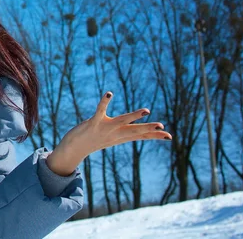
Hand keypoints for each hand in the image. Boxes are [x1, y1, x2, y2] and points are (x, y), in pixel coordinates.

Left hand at [46, 91, 171, 175]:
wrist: (74, 148)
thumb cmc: (93, 140)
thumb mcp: (111, 138)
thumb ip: (125, 134)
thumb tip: (136, 133)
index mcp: (120, 137)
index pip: (140, 136)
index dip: (154, 136)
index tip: (169, 137)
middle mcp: (114, 134)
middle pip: (134, 131)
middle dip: (148, 129)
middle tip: (162, 127)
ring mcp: (104, 128)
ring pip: (121, 121)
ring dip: (133, 116)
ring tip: (146, 110)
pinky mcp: (93, 123)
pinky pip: (100, 111)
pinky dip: (104, 102)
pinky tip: (109, 94)